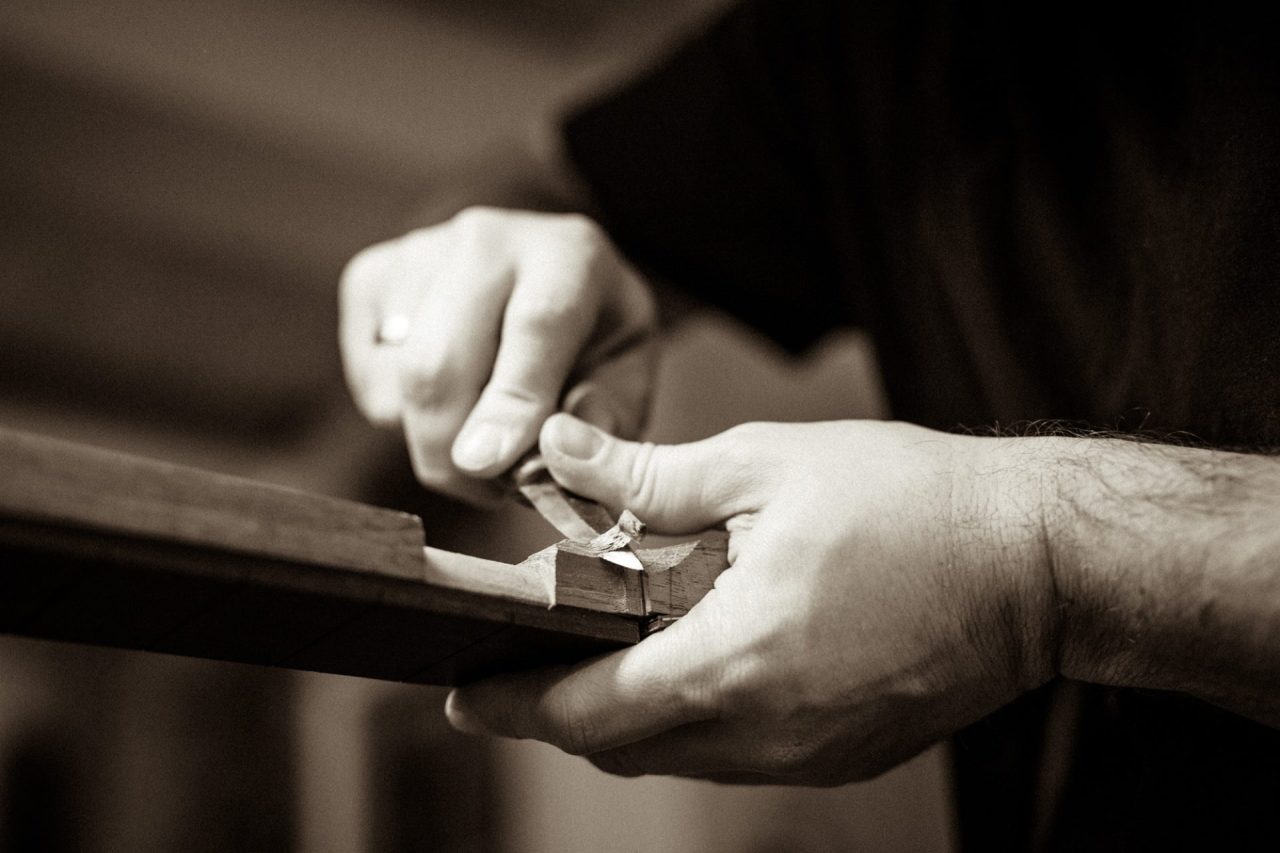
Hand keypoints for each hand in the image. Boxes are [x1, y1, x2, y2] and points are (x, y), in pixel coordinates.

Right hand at [339, 208, 656, 503]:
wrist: (535, 263)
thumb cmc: (590, 329)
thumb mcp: (630, 365)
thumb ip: (609, 411)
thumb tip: (555, 452)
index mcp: (567, 254)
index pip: (535, 326)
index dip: (510, 403)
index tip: (486, 465)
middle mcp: (486, 239)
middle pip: (440, 361)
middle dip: (450, 449)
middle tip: (486, 491)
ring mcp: (419, 253)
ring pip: (398, 381)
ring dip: (434, 437)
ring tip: (482, 430)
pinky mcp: (370, 276)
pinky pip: (370, 380)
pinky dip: (404, 413)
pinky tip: (450, 391)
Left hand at [445, 416, 1058, 782]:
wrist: (1034, 561)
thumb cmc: (910, 502)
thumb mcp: (767, 467)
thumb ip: (648, 477)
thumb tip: (557, 456)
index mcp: (736, 661)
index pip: (588, 711)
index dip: (514, 706)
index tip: (462, 698)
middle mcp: (765, 732)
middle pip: (622, 747)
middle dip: (560, 712)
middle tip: (523, 663)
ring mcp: (807, 756)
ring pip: (676, 756)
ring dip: (627, 712)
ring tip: (610, 643)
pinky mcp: (841, 754)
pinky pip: (733, 752)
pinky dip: (691, 715)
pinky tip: (696, 653)